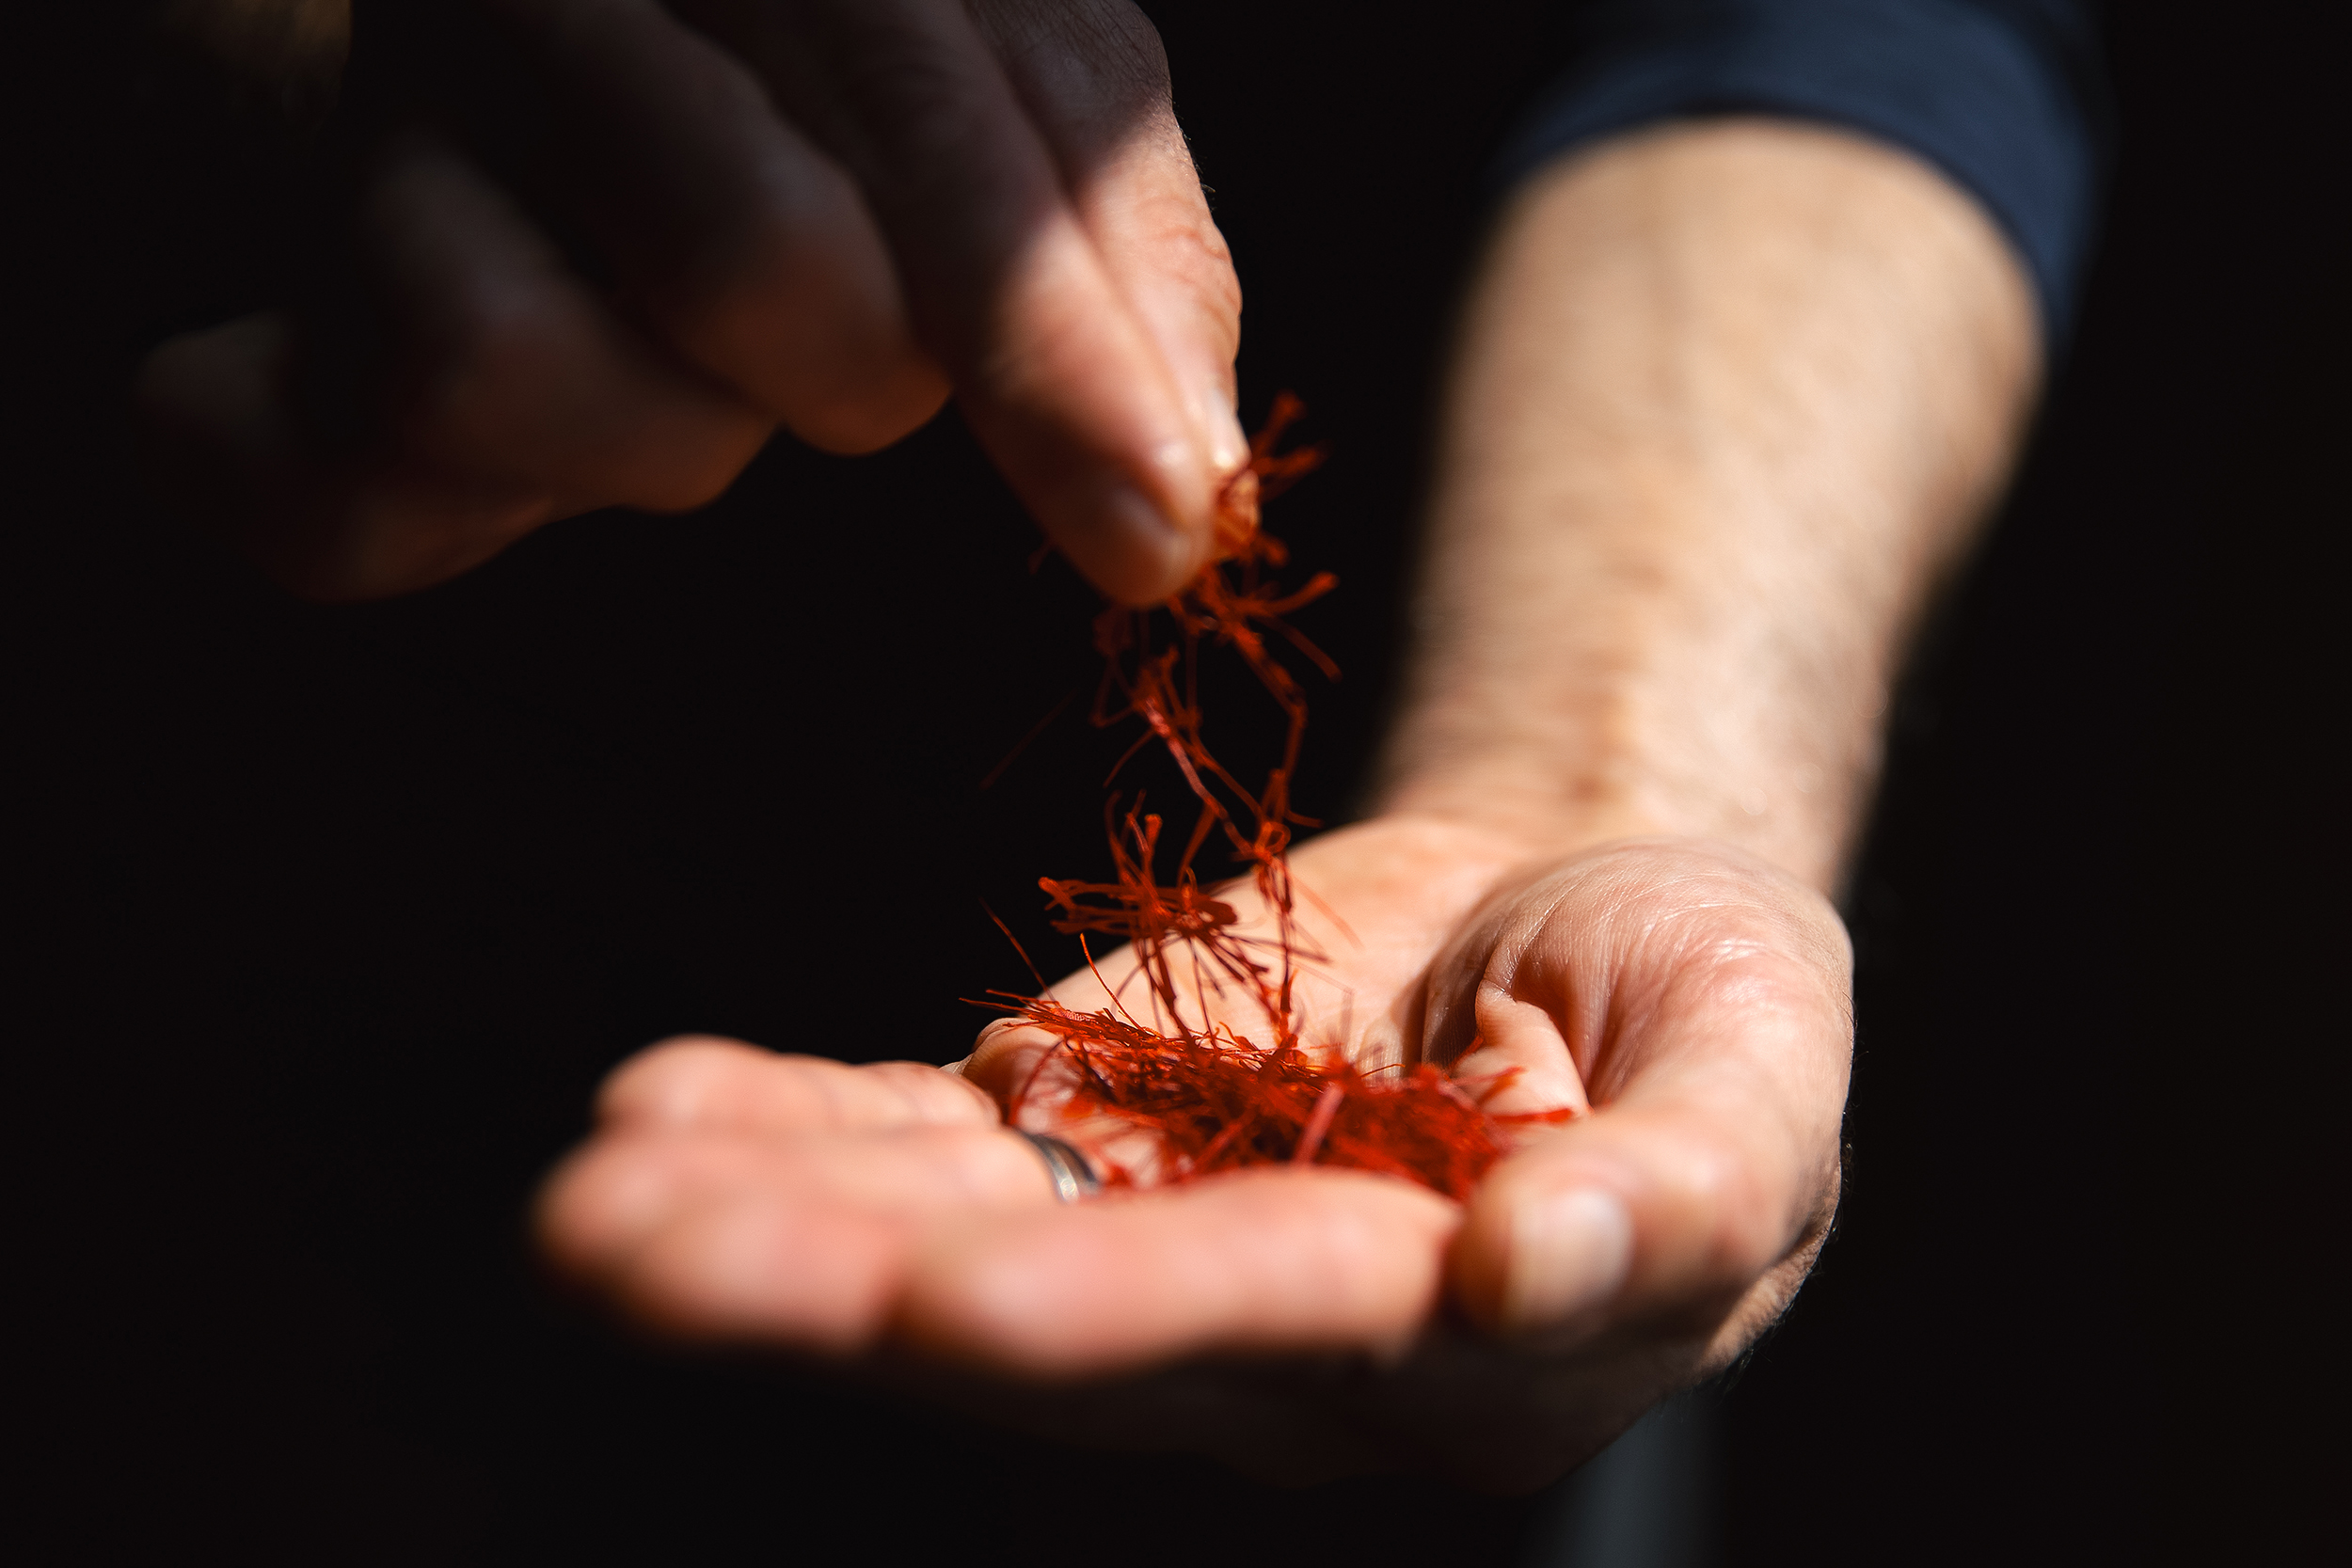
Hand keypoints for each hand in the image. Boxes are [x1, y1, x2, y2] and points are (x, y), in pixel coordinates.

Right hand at [138, 0, 1243, 604]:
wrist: (581, 76)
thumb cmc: (831, 90)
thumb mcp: (1018, 100)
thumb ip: (1116, 249)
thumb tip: (1188, 498)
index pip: (922, 116)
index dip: (1055, 346)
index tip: (1162, 522)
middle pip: (753, 260)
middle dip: (868, 368)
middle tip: (857, 336)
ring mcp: (367, 147)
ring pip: (507, 365)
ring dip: (675, 434)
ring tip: (685, 351)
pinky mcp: (264, 354)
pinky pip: (336, 505)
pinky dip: (472, 513)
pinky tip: (537, 436)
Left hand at [535, 817, 1850, 1486]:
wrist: (1598, 906)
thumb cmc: (1712, 1002)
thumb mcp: (1753, 1089)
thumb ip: (1670, 1202)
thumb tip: (1536, 1278)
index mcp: (1440, 1338)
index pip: (1261, 1328)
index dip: (1111, 1320)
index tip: (940, 1308)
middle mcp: (1263, 1322)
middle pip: (1040, 1311)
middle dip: (834, 1291)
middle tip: (630, 1262)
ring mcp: (1157, 1221)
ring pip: (946, 1230)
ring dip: (759, 1218)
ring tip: (589, 1203)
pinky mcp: (1093, 1122)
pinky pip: (928, 1136)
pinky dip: (792, 1124)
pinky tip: (653, 1113)